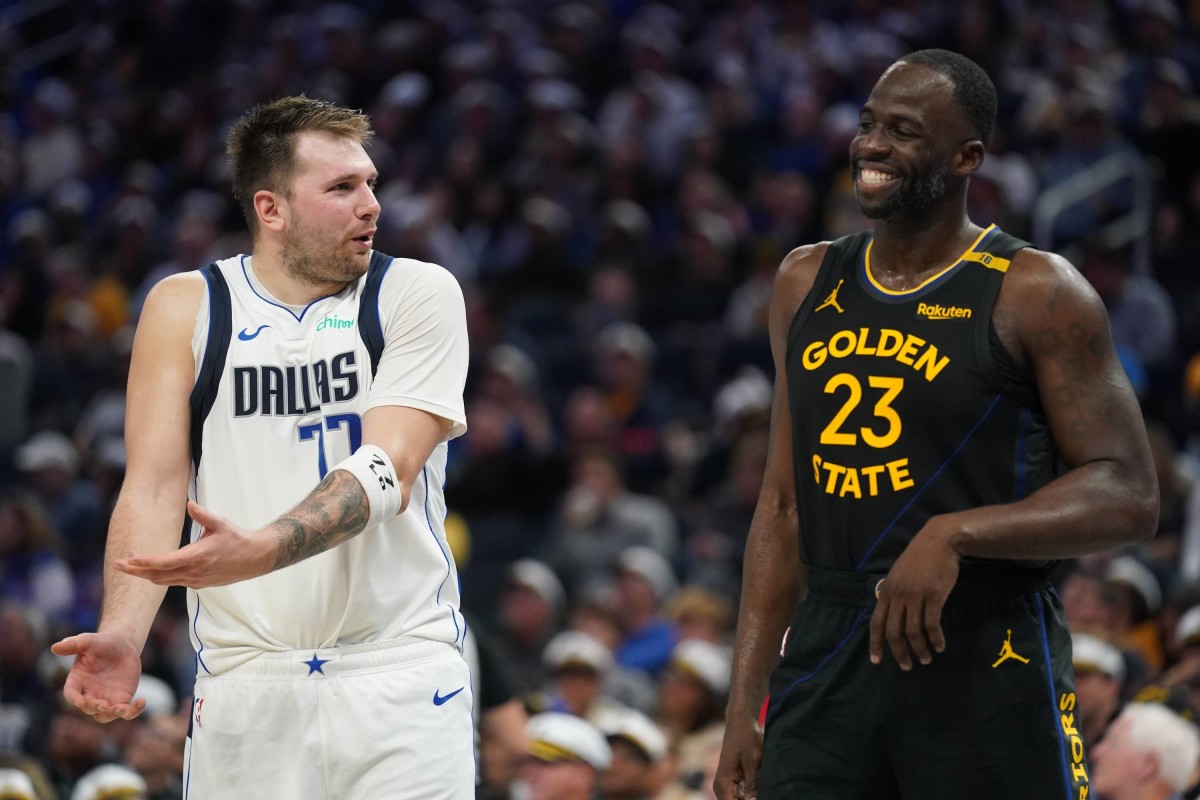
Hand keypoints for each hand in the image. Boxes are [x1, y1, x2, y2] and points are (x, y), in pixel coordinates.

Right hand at [51, 631, 145, 722]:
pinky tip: (141, 702)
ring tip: (122, 708)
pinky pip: (126, 712)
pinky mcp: (122, 699)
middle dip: (94, 708)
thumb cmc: (101, 643)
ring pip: (105, 716)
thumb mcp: (87, 641)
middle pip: (88, 708)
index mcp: (77, 681)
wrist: (122, 645)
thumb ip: (73, 644)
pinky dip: (133, 712)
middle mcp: (89, 694)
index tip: (81, 701)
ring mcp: (106, 699)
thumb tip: (54, 647)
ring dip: (112, 714)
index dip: (75, 700)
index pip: (71, 695)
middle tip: (103, 704)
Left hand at [116, 500, 274, 587]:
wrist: (255, 558)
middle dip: (136, 571)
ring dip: (146, 575)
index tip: (128, 559)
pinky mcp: (199, 583)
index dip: (143, 562)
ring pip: (164, 581)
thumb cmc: (238, 539)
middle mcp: (194, 572)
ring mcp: (196, 580)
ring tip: (131, 567)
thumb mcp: (221, 524)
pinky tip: (153, 571)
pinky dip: (160, 578)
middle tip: (118, 564)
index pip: (163, 562)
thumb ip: (203, 515)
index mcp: (197, 556)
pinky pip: (174, 582)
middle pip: (157, 576)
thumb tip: (189, 503)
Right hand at [714, 713, 763, 799]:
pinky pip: (739, 796)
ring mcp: (724, 786)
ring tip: (759, 780)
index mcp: (723, 783)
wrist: (740, 721)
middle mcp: (720, 787)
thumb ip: (752, 784)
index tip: (758, 794)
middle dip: (750, 799)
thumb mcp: (753, 760)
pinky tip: (759, 786)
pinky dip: (750, 794)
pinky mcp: (730, 782)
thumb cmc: (747, 737)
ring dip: (751, 796)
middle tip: (759, 782)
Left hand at [869, 519, 960, 669]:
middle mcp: (898, 595)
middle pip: (893, 631)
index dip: (875, 643)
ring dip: (920, 649)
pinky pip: (932, 624)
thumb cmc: (919, 558)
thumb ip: (893, 593)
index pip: (876, 622)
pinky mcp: (933, 596)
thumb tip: (890, 614)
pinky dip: (935, 638)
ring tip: (926, 659)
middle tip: (906, 666)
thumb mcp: (898, 574)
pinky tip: (940, 646)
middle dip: (899, 652)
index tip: (876, 661)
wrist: (939, 541)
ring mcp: (915, 595)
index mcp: (887, 590)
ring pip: (913, 631)